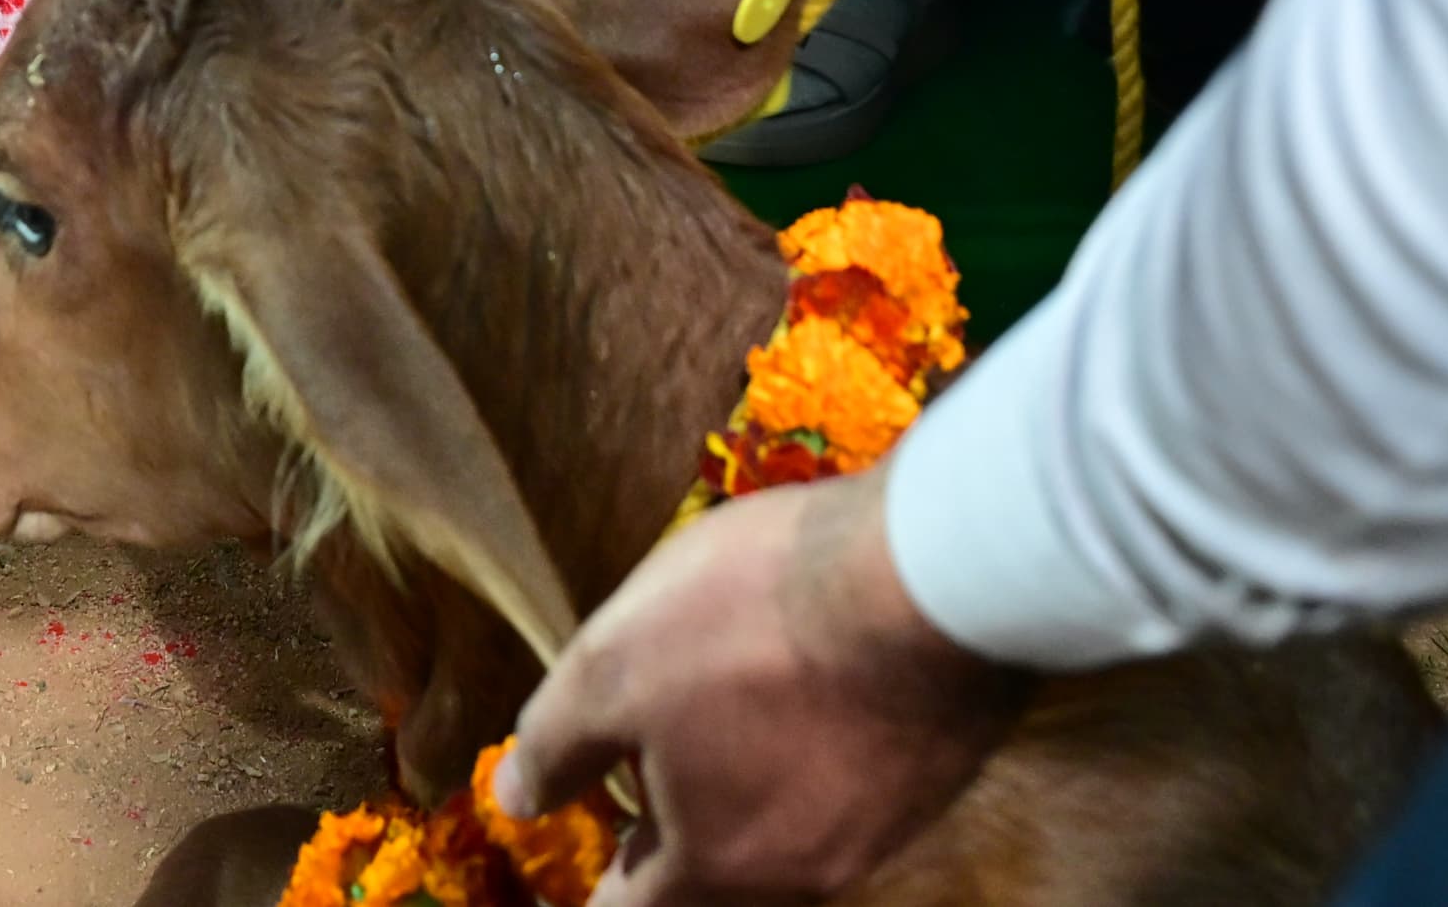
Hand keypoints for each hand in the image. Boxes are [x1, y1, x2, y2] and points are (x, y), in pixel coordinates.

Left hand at [495, 469, 1025, 906]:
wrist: (933, 573)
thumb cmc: (750, 620)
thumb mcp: (611, 666)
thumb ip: (556, 744)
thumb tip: (515, 804)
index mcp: (717, 863)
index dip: (600, 892)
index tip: (586, 878)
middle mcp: (805, 870)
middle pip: (717, 881)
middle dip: (669, 849)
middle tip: (637, 803)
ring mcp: (882, 825)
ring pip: (788, 834)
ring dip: (742, 797)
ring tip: (716, 734)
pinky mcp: (933, 769)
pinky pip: (848, 786)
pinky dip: (808, 757)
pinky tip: (801, 694)